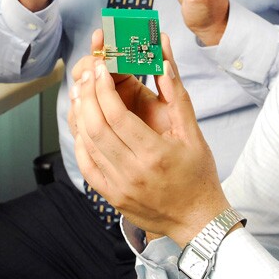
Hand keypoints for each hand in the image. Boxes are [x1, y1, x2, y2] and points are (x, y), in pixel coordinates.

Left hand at [69, 32, 229, 245]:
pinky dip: (80, 142)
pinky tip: (82, 125)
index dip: (103, 87)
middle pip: (96, 127)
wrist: (197, 220)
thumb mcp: (193, 133)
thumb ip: (176, 94)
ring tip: (81, 92)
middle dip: (87, 95)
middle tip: (87, 74)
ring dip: (80, 115)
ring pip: (87, 145)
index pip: (117, 115)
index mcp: (155, 154)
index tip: (101, 67)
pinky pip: (86, 166)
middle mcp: (133, 172)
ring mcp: (118, 187)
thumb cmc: (198, 175)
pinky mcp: (111, 196)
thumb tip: (163, 58)